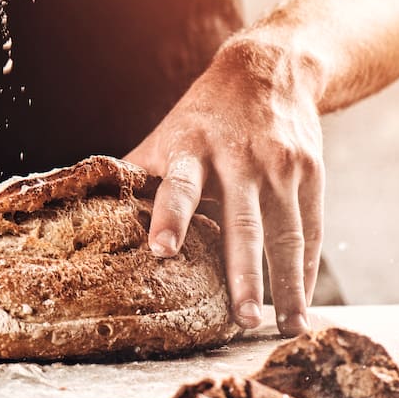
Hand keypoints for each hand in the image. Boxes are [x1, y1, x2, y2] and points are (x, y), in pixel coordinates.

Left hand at [124, 39, 325, 336]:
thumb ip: (138, 175)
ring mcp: (280, 165)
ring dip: (286, 284)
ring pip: (286, 233)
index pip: (179, 184)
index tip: (160, 250)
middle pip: (243, 222)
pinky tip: (301, 302)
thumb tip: (86, 211)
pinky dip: (306, 270)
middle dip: (244, 273)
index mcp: (193, 148)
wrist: (270, 70)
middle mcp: (240, 158)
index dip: (170, 216)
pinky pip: (311, 229)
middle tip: (243, 319)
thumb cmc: (203, 115)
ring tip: (284, 327)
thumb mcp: (167, 135)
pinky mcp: (311, 173)